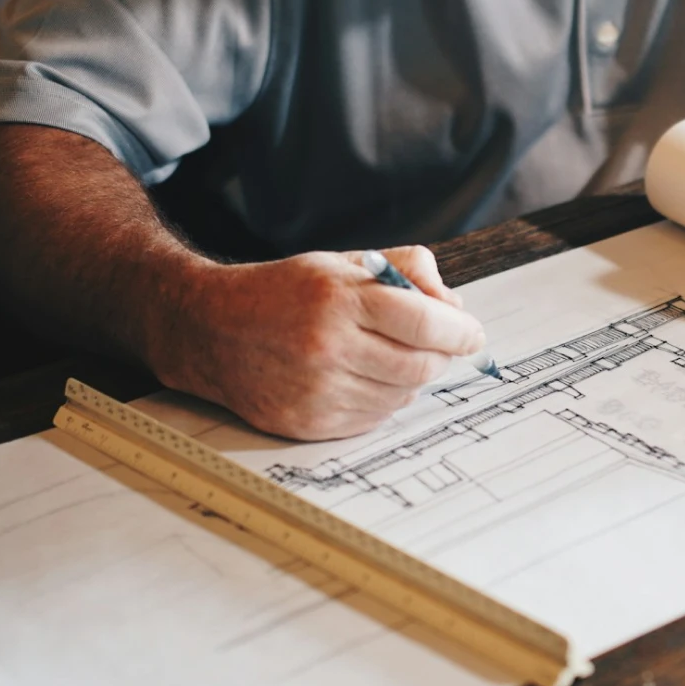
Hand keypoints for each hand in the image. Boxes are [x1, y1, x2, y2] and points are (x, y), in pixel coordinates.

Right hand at [149, 247, 485, 440]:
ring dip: (411, 379)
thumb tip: (454, 305)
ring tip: (389, 356)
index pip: (425, 322)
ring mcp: (317, 390)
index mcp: (338, 298)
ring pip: (402, 396)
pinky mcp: (309, 423)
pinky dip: (383, 400)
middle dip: (441, 356)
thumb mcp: (342, 262)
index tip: (472, 334)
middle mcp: (327, 346)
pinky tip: (364, 378)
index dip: (460, 331)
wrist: (212, 330)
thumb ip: (405, 270)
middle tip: (436, 345)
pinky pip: (375, 419)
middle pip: (421, 365)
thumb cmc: (285, 292)